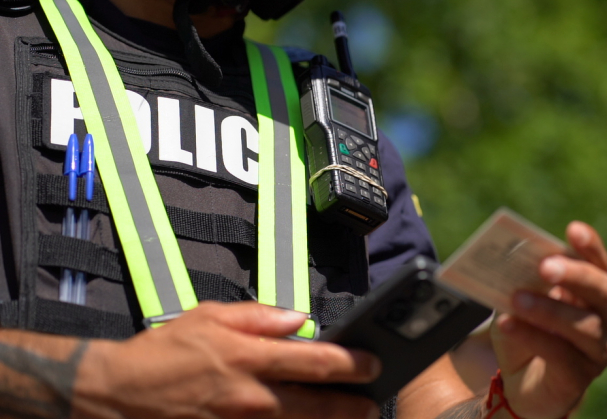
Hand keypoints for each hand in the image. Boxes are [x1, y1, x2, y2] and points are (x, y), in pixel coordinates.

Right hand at [71, 302, 380, 418]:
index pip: (315, 361)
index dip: (351, 364)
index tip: (372, 363)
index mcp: (248, 357)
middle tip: (372, 404)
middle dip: (352, 406)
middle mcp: (250, 396)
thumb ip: (259, 317)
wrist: (116, 394)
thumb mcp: (209, 316)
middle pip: (318, 405)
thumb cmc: (163, 352)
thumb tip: (299, 319)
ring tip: (350, 418)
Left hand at [490, 221, 606, 418]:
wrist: (521, 385)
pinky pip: (561, 354)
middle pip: (602, 290)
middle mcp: (604, 317)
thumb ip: (518, 281)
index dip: (590, 246)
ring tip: (517, 298)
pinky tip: (508, 324)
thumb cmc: (524, 333)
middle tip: (545, 265)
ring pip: (583, 325)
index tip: (573, 229)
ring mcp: (598, 348)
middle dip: (575, 275)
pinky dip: (532, 336)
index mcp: (591, 290)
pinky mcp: (581, 376)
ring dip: (548, 309)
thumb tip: (506, 261)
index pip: (598, 263)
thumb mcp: (516, 301)